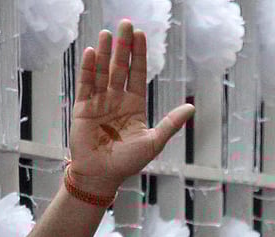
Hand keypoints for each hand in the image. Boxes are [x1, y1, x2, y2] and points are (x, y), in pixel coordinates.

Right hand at [69, 20, 193, 196]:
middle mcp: (117, 100)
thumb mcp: (154, 142)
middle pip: (120, 67)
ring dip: (104, 52)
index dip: (139, 55)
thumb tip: (191, 108)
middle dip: (123, 46)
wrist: (102, 174)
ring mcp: (99, 102)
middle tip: (126, 24)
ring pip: (103, 72)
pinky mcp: (83, 108)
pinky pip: (86, 84)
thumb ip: (171, 123)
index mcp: (135, 106)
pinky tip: (91, 52)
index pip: (138, 74)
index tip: (140, 35)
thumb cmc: (129, 161)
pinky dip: (88, 69)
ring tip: (107, 33)